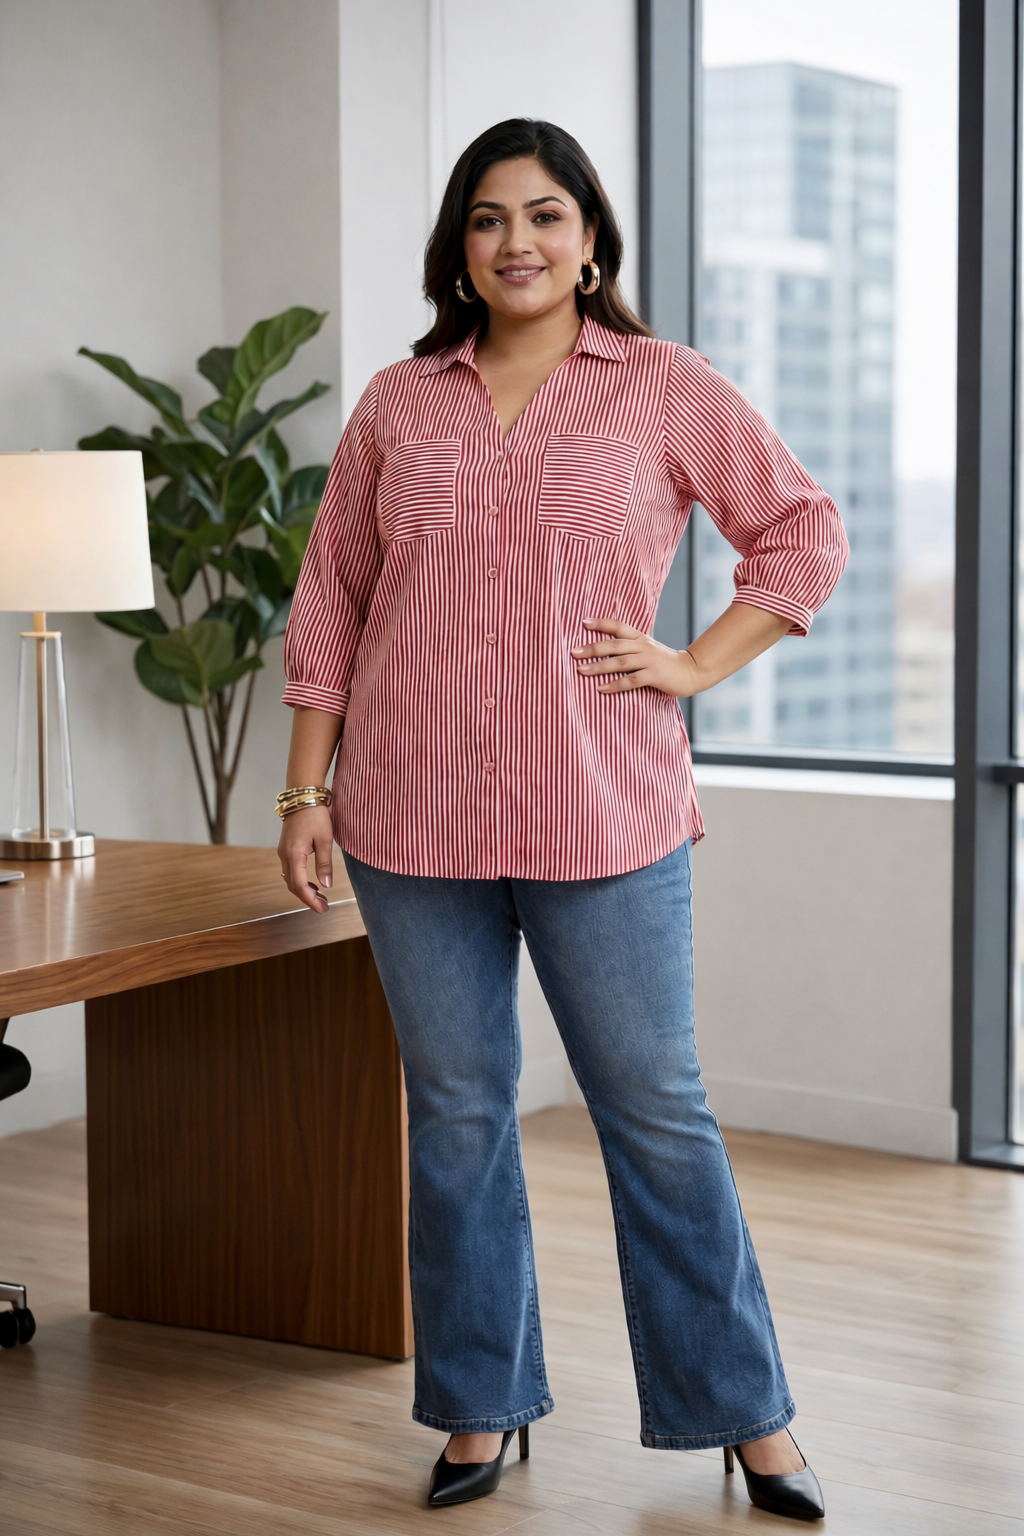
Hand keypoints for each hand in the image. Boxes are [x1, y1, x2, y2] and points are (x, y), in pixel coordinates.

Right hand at [277, 803, 334, 913]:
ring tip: (320, 896)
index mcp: (294, 855)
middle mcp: (284, 855)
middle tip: (324, 906)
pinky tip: (313, 882)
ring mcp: (283, 851)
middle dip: (307, 898)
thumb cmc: (315, 814)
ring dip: (304, 889)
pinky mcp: (286, 847)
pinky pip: (290, 870)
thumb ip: (324, 864)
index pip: (300, 886)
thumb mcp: (324, 840)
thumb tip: (326, 886)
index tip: (323, 909)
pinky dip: (300, 879)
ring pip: (290, 878)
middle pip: (292, 885)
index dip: (311, 901)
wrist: (303, 795)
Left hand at [572, 619, 697, 696]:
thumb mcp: (648, 650)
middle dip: (592, 648)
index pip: (618, 627)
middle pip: (614, 645)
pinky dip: (615, 685)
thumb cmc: (665, 663)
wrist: (690, 671)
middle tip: (574, 652)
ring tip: (581, 670)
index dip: (601, 623)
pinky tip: (601, 689)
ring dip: (598, 667)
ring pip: (620, 662)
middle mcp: (643, 646)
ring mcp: (649, 660)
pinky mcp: (654, 675)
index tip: (583, 622)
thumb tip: (604, 651)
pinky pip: (631, 680)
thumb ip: (630, 648)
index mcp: (640, 638)